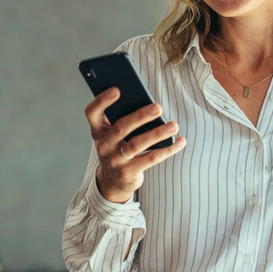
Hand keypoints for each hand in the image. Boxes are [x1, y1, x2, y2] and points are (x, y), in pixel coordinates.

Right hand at [84, 87, 185, 203]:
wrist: (112, 181)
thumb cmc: (117, 149)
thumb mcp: (113, 135)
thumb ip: (123, 119)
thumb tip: (150, 106)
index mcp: (98, 130)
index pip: (92, 112)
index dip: (102, 101)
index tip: (117, 89)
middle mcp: (104, 145)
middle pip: (121, 127)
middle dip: (141, 116)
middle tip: (158, 107)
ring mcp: (115, 160)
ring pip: (137, 144)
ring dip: (157, 133)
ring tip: (174, 125)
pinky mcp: (129, 172)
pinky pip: (151, 158)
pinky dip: (167, 149)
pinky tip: (180, 141)